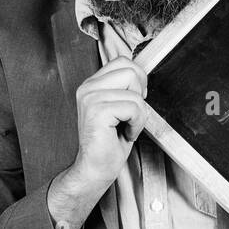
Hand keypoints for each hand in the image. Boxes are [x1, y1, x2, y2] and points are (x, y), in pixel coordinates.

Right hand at [73, 56, 149, 186]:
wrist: (96, 168)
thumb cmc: (111, 141)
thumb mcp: (119, 107)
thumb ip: (124, 88)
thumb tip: (141, 74)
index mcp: (92, 84)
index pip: (123, 61)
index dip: (138, 79)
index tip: (134, 101)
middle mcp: (88, 87)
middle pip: (131, 72)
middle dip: (140, 97)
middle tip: (130, 116)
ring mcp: (90, 98)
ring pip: (135, 93)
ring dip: (139, 115)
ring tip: (126, 127)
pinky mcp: (97, 111)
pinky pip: (133, 108)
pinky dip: (137, 124)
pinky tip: (125, 134)